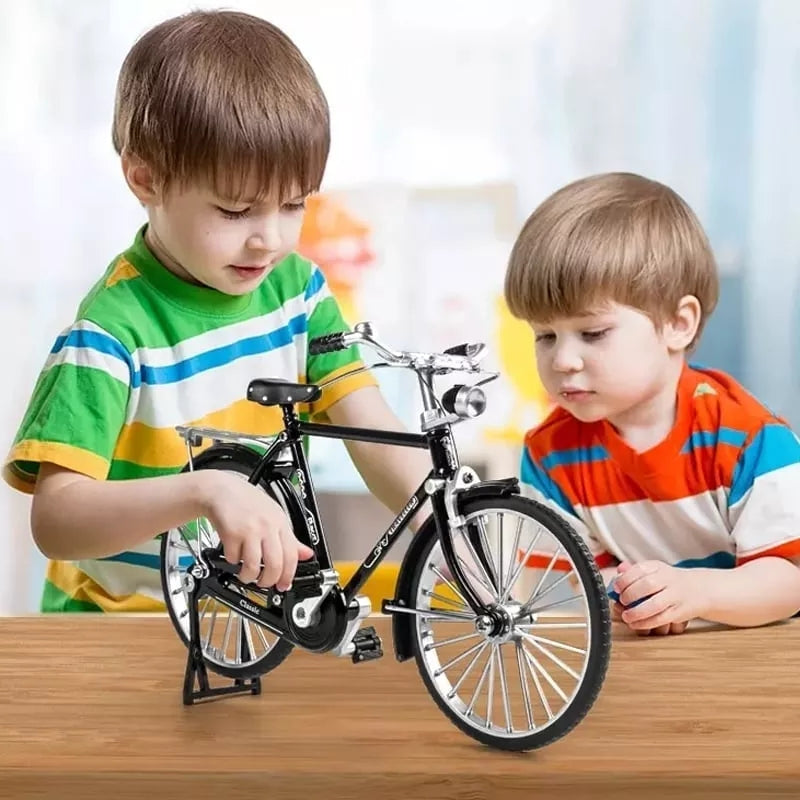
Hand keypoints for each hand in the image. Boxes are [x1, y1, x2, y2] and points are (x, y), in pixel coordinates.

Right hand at [201, 470, 313, 589]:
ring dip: (248, 576)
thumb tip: (306, 553)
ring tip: (246, 574)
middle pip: (275, 564)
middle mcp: (267, 526)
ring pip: (253, 566)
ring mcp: (250, 530)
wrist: (220, 490)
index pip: (292, 555)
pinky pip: (234, 558)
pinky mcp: (232, 533)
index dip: (289, 575)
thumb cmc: (246, 501)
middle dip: (269, 580)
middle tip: (264, 583)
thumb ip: (290, 537)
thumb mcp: (274, 515)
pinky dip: (233, 561)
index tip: (284, 585)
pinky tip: (233, 554)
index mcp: (280, 523)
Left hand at [612, 560, 699, 634]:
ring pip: (655, 605)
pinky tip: (635, 623)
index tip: (616, 587)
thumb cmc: (669, 581)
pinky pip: (661, 619)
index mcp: (658, 567)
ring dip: (637, 612)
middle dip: (630, 594)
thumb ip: (634, 572)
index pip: (640, 569)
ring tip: (626, 616)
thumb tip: (618, 574)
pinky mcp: (679, 612)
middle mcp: (668, 579)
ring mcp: (675, 596)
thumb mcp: (653, 571)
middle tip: (622, 600)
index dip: (625, 579)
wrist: (699, 589)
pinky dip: (645, 623)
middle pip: (647, 585)